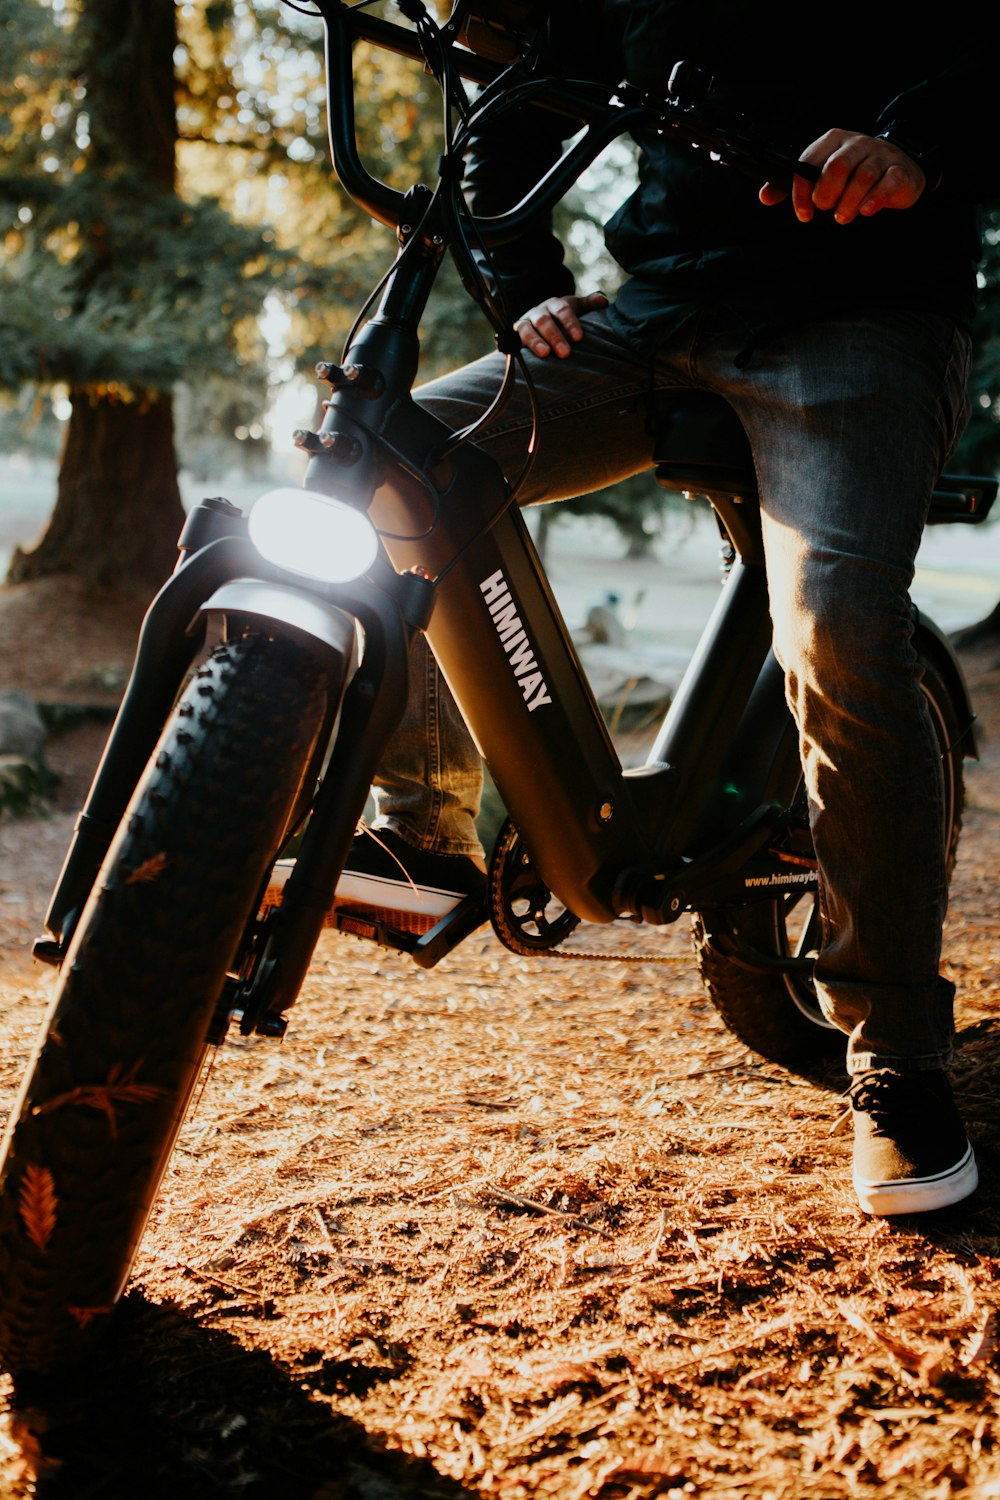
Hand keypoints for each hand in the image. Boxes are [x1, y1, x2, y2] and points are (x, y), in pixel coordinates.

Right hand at [514, 291, 608, 356]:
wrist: (545, 324)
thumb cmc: (566, 319)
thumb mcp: (579, 309)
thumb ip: (591, 304)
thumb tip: (603, 300)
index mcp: (556, 304)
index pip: (563, 311)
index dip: (570, 323)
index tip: (579, 338)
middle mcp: (539, 311)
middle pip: (545, 321)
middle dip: (555, 336)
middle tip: (565, 353)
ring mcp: (526, 322)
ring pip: (527, 329)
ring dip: (535, 341)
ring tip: (545, 354)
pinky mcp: (517, 334)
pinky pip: (515, 339)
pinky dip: (516, 345)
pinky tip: (522, 355)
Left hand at [759, 130, 926, 223]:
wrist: (897, 168)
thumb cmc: (854, 175)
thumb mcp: (823, 175)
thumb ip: (796, 185)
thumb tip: (765, 196)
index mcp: (832, 141)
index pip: (809, 161)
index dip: (801, 190)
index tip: (803, 212)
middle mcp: (856, 144)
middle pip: (837, 166)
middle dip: (826, 195)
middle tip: (827, 209)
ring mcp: (879, 155)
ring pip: (862, 176)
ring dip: (849, 202)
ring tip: (843, 216)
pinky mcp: (898, 170)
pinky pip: (887, 182)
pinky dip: (875, 199)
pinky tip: (866, 211)